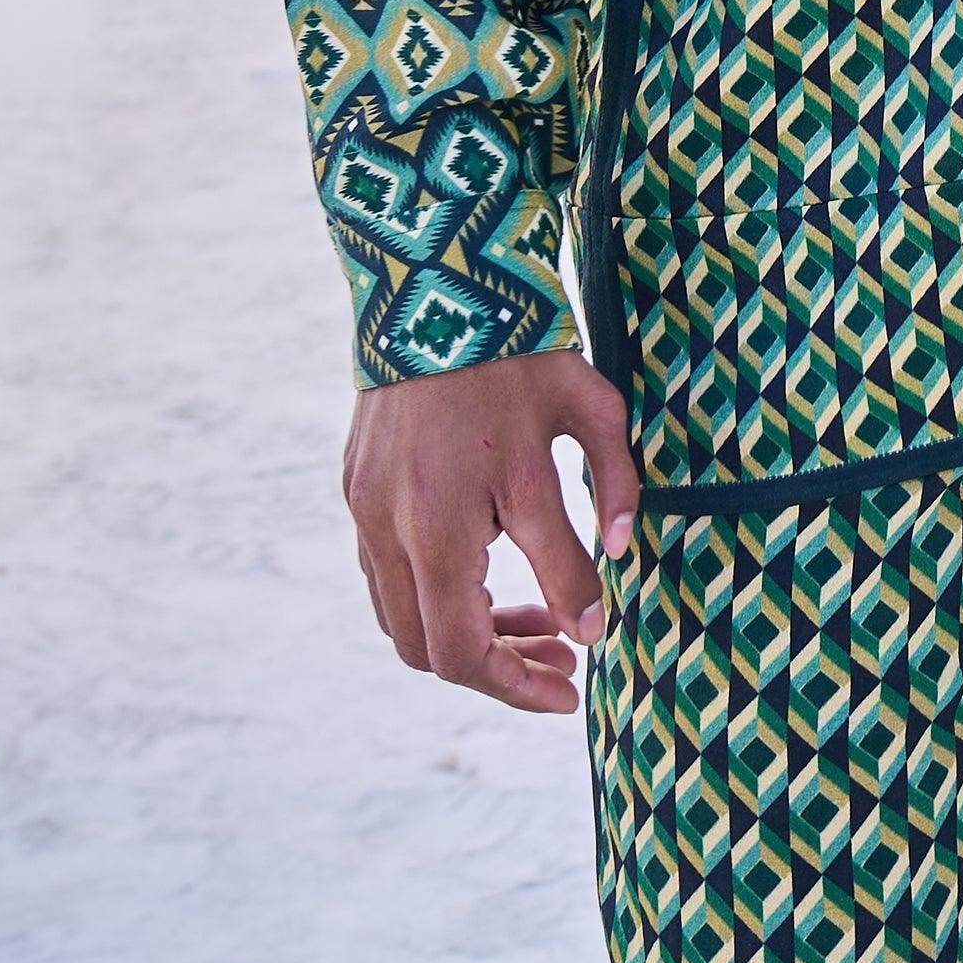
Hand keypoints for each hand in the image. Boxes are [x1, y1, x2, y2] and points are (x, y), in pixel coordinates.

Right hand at [341, 347, 641, 714]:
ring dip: (465, 636)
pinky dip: (433, 596)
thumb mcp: (590, 417)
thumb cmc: (525, 348)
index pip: (470, 649)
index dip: (524, 685)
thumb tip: (603, 607)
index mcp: (450, 516)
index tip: (576, 682)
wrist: (437, 278)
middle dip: (499, 673)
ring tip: (535, 619)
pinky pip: (384, 576)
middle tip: (562, 659)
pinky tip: (487, 572)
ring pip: (401, 621)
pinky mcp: (355, 490)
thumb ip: (608, 503)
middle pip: (430, 651)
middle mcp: (396, 524)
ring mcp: (366, 508)